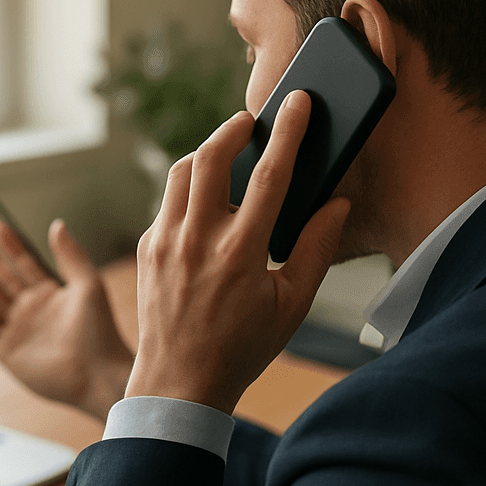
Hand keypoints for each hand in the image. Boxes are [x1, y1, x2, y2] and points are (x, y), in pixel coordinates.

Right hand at [0, 219, 134, 422]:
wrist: (97, 373)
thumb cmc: (100, 330)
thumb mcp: (89, 284)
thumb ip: (71, 255)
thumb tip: (57, 225)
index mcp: (52, 294)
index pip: (25, 263)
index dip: (11, 245)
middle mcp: (32, 310)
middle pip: (3, 280)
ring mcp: (18, 330)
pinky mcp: (6, 351)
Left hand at [126, 91, 351, 414]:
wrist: (178, 384)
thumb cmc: (242, 348)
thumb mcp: (292, 306)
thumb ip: (316, 250)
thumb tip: (337, 204)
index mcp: (242, 254)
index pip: (269, 176)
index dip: (288, 132)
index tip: (299, 102)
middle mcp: (199, 240)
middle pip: (210, 157)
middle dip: (233, 128)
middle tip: (251, 121)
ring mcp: (166, 243)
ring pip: (181, 173)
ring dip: (205, 153)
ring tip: (227, 153)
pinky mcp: (147, 249)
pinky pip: (167, 203)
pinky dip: (188, 191)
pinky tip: (205, 203)